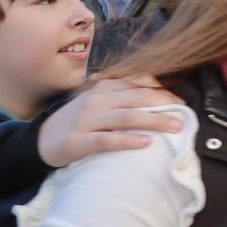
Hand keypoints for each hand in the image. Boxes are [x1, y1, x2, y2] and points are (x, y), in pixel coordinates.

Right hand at [35, 77, 184, 167]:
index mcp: (104, 87)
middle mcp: (97, 100)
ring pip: (127, 117)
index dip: (163, 91)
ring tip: (175, 127)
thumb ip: (124, 94)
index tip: (181, 102)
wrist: (41, 140)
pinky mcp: (78, 141)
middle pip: (138, 98)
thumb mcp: (99, 100)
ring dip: (154, 121)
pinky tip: (145, 143)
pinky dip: (128, 140)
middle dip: (164, 105)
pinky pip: (107, 140)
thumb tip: (159, 91)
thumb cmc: (79, 120)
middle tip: (185, 116)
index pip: (139, 84)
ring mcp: (87, 120)